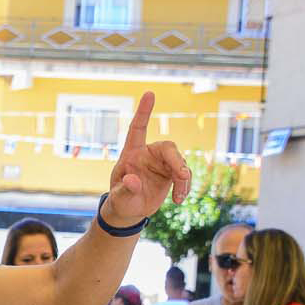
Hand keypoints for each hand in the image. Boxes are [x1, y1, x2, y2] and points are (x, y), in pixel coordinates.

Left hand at [99, 92, 191, 225]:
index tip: (150, 93)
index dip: (144, 111)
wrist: (130, 210)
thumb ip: (125, 188)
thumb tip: (132, 180)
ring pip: (180, 163)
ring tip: (178, 198)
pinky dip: (185, 187)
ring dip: (183, 179)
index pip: (137, 128)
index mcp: (132, 153)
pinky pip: (184, 176)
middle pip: (168, 148)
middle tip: (183, 176)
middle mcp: (149, 154)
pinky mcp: (172, 174)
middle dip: (177, 161)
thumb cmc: (121, 200)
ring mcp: (162, 163)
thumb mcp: (119, 197)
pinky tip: (179, 200)